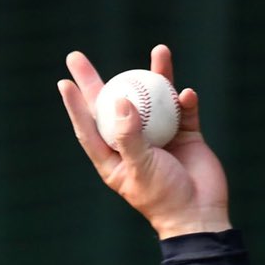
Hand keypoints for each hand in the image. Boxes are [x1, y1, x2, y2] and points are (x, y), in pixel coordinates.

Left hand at [58, 44, 230, 238]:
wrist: (200, 213)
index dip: (76, 105)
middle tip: (77, 57)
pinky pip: (183, 111)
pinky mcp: (185, 136)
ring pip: (153, 101)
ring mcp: (159, 139)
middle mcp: (132, 145)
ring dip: (156, 76)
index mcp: (113, 159)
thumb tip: (120, 100)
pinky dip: (185, 101)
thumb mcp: (141, 168)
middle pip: (112, 107)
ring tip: (159, 51)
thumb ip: (130, 136)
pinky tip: (186, 95)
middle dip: (96, 81)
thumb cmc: (163, 197)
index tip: (64, 81)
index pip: (89, 127)